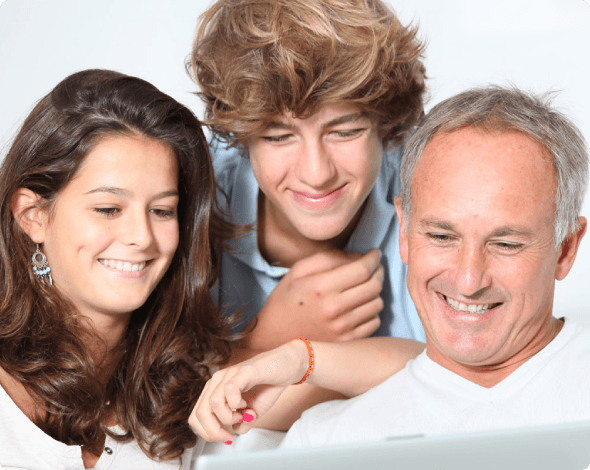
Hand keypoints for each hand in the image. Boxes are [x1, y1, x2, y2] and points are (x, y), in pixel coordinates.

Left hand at [189, 342, 307, 442]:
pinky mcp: (242, 371)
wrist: (286, 367)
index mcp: (215, 391)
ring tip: (242, 414)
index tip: (225, 439)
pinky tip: (245, 403)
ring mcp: (229, 374)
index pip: (196, 417)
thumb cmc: (268, 386)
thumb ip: (241, 424)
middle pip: (200, 413)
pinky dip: (236, 403)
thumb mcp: (253, 412)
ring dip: (227, 417)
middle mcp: (218, 381)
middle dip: (213, 432)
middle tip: (229, 437)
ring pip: (212, 403)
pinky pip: (229, 389)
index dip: (207, 433)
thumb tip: (234, 431)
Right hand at [245, 248, 383, 349]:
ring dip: (375, 291)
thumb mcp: (298, 271)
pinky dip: (371, 311)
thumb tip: (358, 257)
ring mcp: (343, 328)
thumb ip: (328, 258)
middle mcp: (334, 308)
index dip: (373, 258)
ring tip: (364, 287)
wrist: (274, 338)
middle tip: (374, 267)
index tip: (374, 253)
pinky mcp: (347, 342)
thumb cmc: (285, 300)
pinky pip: (375, 321)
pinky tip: (359, 306)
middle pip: (375, 285)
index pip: (362, 269)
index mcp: (321, 287)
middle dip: (378, 271)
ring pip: (378, 303)